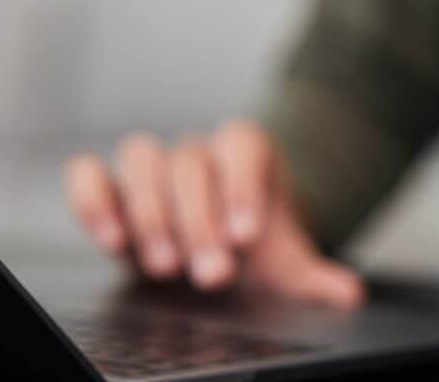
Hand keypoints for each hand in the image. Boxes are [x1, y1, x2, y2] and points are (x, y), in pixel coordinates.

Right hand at [64, 122, 364, 307]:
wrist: (219, 247)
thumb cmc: (251, 247)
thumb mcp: (284, 264)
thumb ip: (312, 276)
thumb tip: (348, 293)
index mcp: (245, 153)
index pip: (242, 146)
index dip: (243, 184)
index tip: (247, 235)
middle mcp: (197, 153)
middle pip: (190, 161)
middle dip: (199, 220)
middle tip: (213, 273)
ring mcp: (152, 168)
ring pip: (142, 159)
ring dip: (151, 214)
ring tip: (165, 267)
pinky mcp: (111, 189)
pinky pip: (89, 174)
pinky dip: (93, 201)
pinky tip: (112, 241)